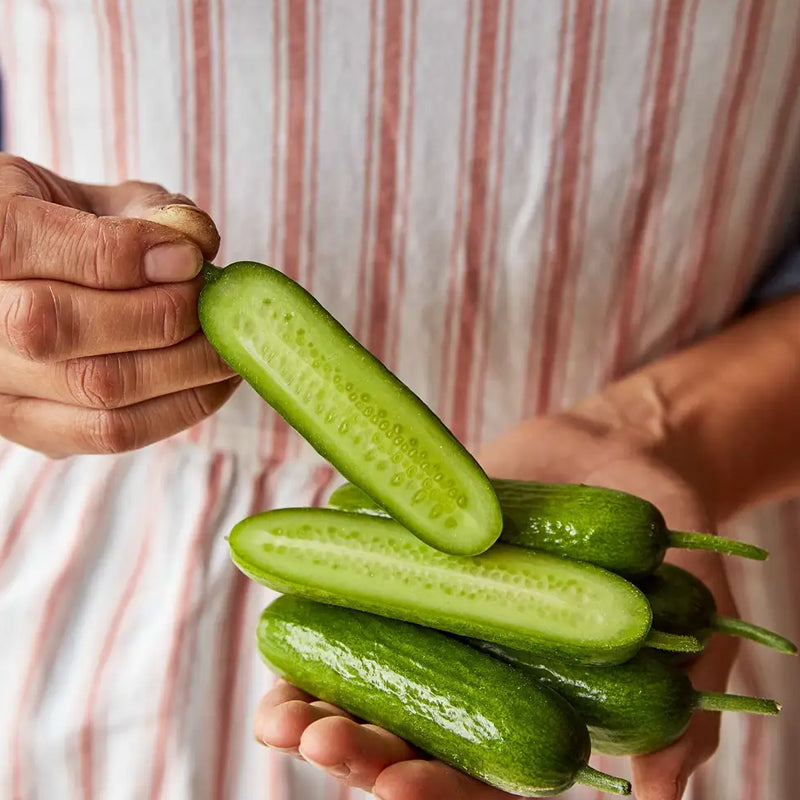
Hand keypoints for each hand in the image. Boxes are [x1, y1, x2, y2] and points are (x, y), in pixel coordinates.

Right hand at [0, 154, 238, 455]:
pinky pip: (111, 434)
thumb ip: (140, 209)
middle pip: (57, 328)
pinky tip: (215, 380)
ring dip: (184, 368)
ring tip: (230, 344)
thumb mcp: (84, 195)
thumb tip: (198, 245)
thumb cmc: (59, 228)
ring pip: (94, 390)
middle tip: (217, 304)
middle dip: (160, 315)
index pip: (22, 243)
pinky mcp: (30, 428)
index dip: (120, 253)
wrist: (19, 286)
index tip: (188, 257)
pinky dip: (180, 407)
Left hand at [253, 409, 739, 799]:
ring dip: (315, 699)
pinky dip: (318, 613)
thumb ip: (683, 706)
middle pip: (405, 735)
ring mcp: (438, 615)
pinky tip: (283, 623)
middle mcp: (474, 671)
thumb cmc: (663, 547)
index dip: (431, 791)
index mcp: (530, 711)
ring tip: (279, 711)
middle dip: (357, 751)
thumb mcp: (692, 623)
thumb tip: (657, 789)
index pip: (474, 777)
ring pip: (366, 675)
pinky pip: (357, 590)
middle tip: (319, 741)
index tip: (393, 789)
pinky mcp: (413, 557)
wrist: (624, 450)